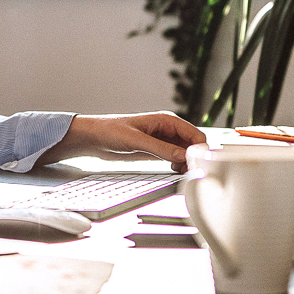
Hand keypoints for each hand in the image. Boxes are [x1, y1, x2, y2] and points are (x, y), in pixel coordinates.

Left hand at [40, 112, 206, 172]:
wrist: (93, 138)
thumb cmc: (110, 131)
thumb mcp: (136, 141)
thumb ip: (161, 148)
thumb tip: (183, 155)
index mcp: (166, 120)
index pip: (194, 134)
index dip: (200, 149)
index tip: (200, 164)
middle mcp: (167, 129)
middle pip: (193, 144)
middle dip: (196, 157)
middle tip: (193, 172)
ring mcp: (163, 141)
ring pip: (186, 153)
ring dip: (188, 163)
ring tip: (183, 173)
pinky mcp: (157, 151)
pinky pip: (175, 158)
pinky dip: (179, 165)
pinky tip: (174, 171)